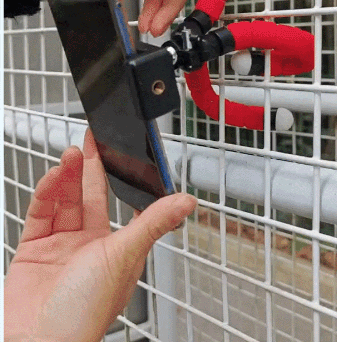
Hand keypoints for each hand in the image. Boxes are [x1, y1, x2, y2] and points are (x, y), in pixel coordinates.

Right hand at [4, 129, 196, 341]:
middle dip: (92, 165)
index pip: (123, 202)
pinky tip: (54, 175)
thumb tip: (187, 202)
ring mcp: (61, 244)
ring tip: (73, 153)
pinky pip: (40, 211)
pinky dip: (46, 191)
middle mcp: (88, 243)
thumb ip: (154, 223)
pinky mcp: (34, 247)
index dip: (123, 177)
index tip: (125, 152)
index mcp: (116, 246)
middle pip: (90, 194)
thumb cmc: (85, 313)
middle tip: (94, 138)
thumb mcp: (125, 257)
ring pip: (65, 199)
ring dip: (68, 174)